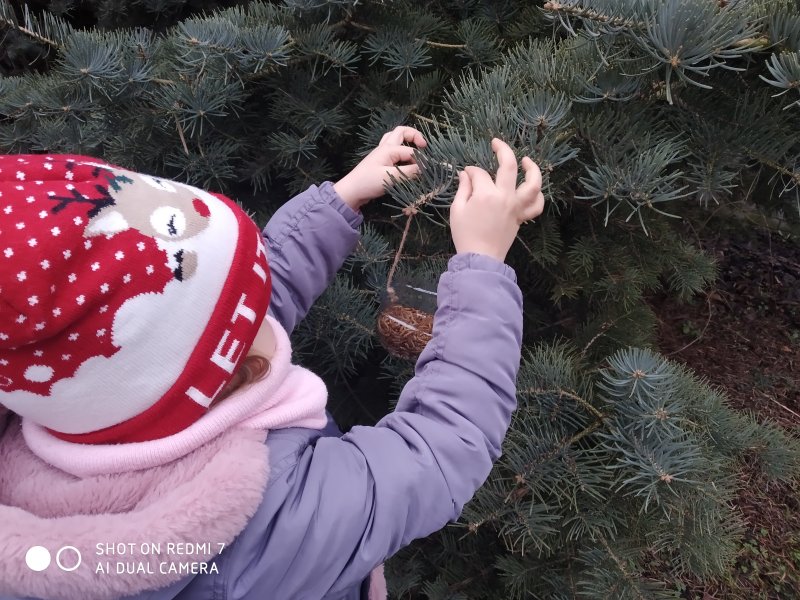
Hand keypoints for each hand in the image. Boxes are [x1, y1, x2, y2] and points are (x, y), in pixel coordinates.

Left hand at [334, 126, 426, 211]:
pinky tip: (406, 161)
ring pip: (395, 139)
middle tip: (424, 146)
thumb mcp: (390, 177)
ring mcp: (381, 153)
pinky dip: (401, 150)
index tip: (431, 169)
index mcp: (388, 149)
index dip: (422, 159)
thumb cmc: (368, 182)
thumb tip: (426, 168)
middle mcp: (385, 147)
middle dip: (414, 135)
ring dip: (407, 141)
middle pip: (401, 132)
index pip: (411, 151)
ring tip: (416, 150)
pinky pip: (393, 149)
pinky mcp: (380, 161)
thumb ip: (409, 172)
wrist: (351, 191)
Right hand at [450, 138, 544, 262]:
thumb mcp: (457, 209)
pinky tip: (533, 188)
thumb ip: (464, 189)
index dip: (471, 171)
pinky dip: (538, 196)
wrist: (480, 257)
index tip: (466, 174)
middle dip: (502, 149)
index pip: (479, 173)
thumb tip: (466, 174)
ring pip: (533, 183)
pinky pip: (536, 205)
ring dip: (532, 168)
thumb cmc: (465, 234)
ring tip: (525, 160)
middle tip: (496, 143)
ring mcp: (516, 207)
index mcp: (486, 194)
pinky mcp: (521, 217)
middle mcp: (505, 196)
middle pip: (509, 165)